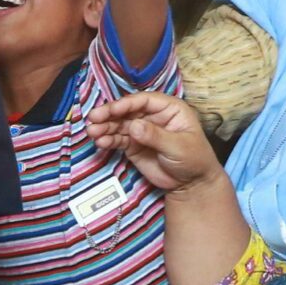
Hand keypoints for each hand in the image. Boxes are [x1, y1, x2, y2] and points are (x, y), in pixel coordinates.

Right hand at [85, 89, 220, 193]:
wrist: (191, 183)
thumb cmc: (193, 159)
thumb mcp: (178, 146)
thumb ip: (156, 136)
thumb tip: (134, 125)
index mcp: (169, 108)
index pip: (145, 101)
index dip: (126, 104)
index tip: (111, 110)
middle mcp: (153, 116)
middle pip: (128, 111)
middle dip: (110, 114)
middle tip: (93, 118)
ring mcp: (141, 130)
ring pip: (120, 124)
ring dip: (105, 127)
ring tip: (92, 132)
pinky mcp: (133, 145)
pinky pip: (118, 139)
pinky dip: (108, 140)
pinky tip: (100, 143)